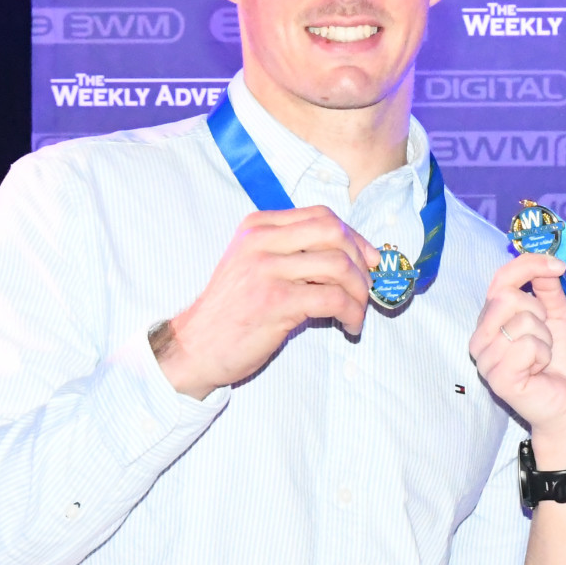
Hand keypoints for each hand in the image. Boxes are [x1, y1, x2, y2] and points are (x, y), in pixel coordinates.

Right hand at [156, 207, 379, 398]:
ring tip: (359, 311)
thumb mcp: (254, 266)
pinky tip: (350, 325)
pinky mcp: (275, 301)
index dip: (354, 236)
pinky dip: (351, 312)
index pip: (321, 216)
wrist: (195, 347)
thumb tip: (352, 257)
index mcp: (257, 227)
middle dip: (361, 259)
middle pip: (333, 232)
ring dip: (360, 292)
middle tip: (368, 286)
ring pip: (338, 265)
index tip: (370, 259)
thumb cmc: (232, 312)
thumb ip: (292, 254)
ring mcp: (266, 269)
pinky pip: (332, 298)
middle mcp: (261, 241)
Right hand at [468, 253, 565, 467]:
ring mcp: (485, 359)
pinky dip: (543, 355)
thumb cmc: (560, 364)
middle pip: (508, 297)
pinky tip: (539, 371)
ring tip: (542, 358)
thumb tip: (548, 261)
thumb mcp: (558, 317)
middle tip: (546, 336)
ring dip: (544, 339)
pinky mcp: (497, 378)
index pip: (501, 279)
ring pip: (521, 322)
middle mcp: (481, 337)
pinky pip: (526, 346)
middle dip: (540, 312)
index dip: (529, 265)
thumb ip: (549, 289)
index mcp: (491, 320)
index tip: (558, 265)